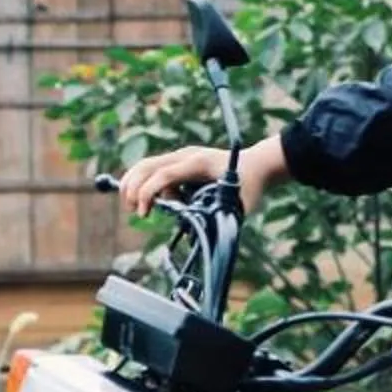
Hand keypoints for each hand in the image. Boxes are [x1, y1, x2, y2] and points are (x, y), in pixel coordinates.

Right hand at [117, 135, 289, 218]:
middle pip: (147, 166)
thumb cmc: (250, 184)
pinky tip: (151, 203)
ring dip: (134, 184)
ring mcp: (181, 157)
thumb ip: (221, 218)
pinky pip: (153, 170)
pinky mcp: (179, 162)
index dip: (149, 193)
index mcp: (199, 163)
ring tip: (136, 208)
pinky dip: (144, 184)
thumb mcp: (239, 204)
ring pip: (146, 165)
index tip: (144, 213)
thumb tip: (201, 236)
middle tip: (135, 212)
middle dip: (134, 188)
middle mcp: (186, 155)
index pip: (164, 175)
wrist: (257, 164)